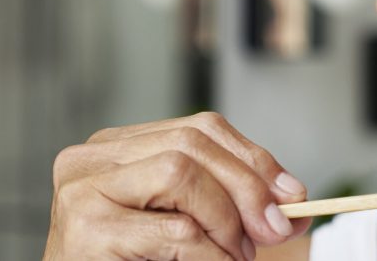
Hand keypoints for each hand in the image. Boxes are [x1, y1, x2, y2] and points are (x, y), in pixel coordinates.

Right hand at [43, 112, 310, 259]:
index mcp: (117, 148)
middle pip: (192, 144)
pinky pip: (174, 230)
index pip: (201, 128)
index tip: (292, 194)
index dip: (253, 158)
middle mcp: (90, 159)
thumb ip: (239, 206)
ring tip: (235, 256)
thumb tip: (295, 202)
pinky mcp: (86, 231)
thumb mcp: (194, 223)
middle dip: (247, 187)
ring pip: (179, 172)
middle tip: (273, 231)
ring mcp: (81, 191)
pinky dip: (208, 254)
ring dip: (225, 220)